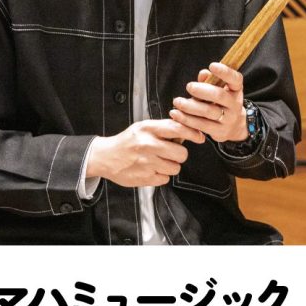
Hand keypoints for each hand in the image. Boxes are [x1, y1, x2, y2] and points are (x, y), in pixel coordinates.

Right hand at [87, 119, 204, 187]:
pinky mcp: (145, 178)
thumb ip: (163, 128)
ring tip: (159, 161)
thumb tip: (187, 131)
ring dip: (170, 165)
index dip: (192, 133)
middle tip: (170, 152)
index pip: (177, 129)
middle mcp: (148, 145)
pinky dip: (161, 175)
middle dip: (179, 154)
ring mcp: (146, 163)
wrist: (105, 157)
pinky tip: (151, 169)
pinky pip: (165, 178)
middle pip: (181, 153)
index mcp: (148, 129)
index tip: (199, 137)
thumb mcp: (142, 127)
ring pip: (175, 168)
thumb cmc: (127, 141)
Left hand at [169, 62, 248, 142]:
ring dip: (190, 106)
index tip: (212, 65)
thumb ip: (210, 81)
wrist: (233, 126)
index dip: (225, 72)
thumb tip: (203, 74)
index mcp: (236, 89)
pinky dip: (187, 120)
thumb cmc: (221, 102)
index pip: (235, 79)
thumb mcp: (219, 89)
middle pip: (219, 95)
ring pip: (208, 112)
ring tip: (177, 102)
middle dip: (202, 90)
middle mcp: (235, 104)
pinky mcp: (220, 131)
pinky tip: (176, 114)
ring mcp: (229, 119)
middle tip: (189, 86)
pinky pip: (202, 125)